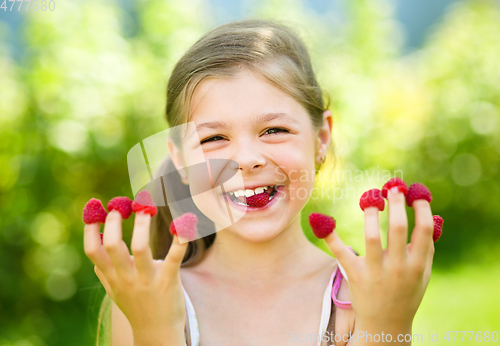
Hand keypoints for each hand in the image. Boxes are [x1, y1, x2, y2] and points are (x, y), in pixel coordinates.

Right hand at [83, 210, 188, 339]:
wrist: (157, 334)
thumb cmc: (136, 307)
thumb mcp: (115, 292)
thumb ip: (104, 274)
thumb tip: (96, 256)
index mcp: (112, 277)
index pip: (93, 250)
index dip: (90, 227)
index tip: (94, 206)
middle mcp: (126, 278)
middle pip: (113, 246)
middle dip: (114, 222)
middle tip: (120, 204)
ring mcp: (147, 280)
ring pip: (140, 248)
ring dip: (142, 225)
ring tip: (146, 208)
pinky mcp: (169, 281)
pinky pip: (173, 257)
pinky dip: (180, 239)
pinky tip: (184, 223)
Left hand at [325, 187, 434, 333]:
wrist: (386, 324)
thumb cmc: (406, 292)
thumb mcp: (422, 274)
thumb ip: (427, 247)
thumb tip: (432, 216)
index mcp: (417, 265)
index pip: (423, 230)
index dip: (420, 208)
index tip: (414, 192)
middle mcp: (398, 268)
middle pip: (398, 229)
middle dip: (396, 204)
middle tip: (392, 187)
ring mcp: (375, 272)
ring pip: (371, 237)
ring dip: (371, 214)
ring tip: (370, 199)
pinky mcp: (355, 275)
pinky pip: (341, 252)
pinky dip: (331, 236)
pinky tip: (322, 220)